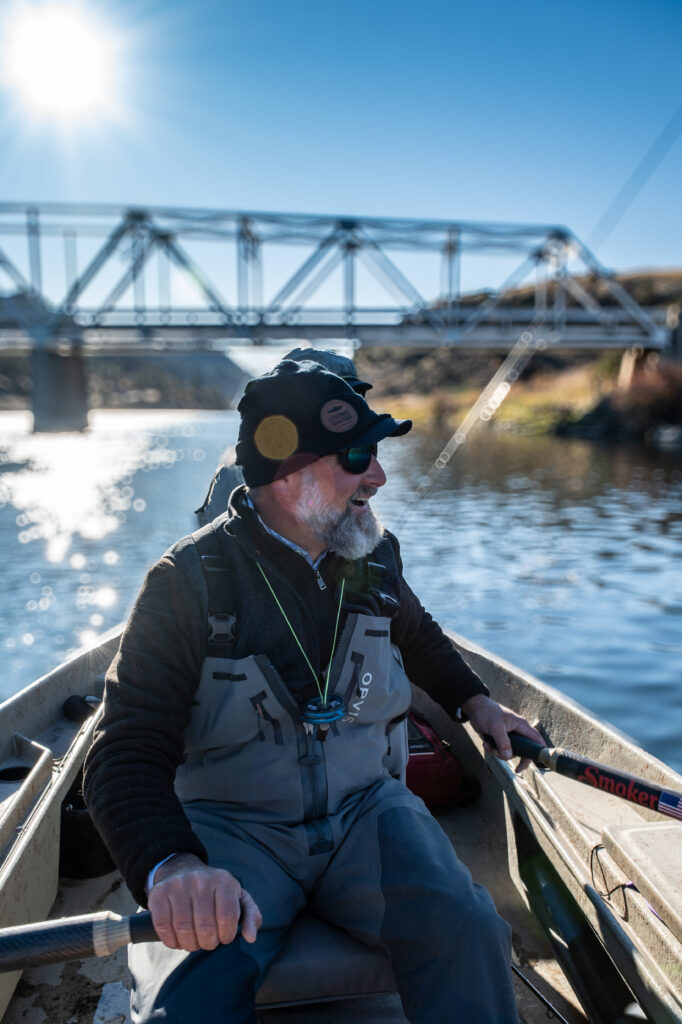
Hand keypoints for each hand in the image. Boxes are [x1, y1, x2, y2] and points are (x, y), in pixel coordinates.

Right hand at [148, 853, 262, 951]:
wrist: (182, 870)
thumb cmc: (214, 891)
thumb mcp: (237, 897)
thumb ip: (251, 916)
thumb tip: (251, 937)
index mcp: (223, 881)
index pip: (228, 917)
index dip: (226, 935)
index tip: (224, 937)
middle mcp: (200, 880)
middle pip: (205, 927)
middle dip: (208, 943)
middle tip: (208, 942)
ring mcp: (178, 886)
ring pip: (184, 929)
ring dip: (190, 944)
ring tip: (194, 942)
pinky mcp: (159, 894)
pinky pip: (163, 927)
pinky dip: (171, 941)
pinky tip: (178, 939)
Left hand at [460, 693, 544, 773]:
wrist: (475, 709)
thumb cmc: (487, 712)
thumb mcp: (495, 726)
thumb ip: (503, 741)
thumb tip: (508, 756)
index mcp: (521, 726)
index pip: (536, 739)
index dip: (540, 750)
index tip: (540, 763)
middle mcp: (518, 733)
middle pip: (523, 751)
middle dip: (513, 756)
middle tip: (515, 768)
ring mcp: (509, 737)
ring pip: (510, 753)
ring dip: (498, 753)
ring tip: (488, 745)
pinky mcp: (501, 740)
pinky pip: (501, 751)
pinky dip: (493, 751)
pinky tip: (486, 743)